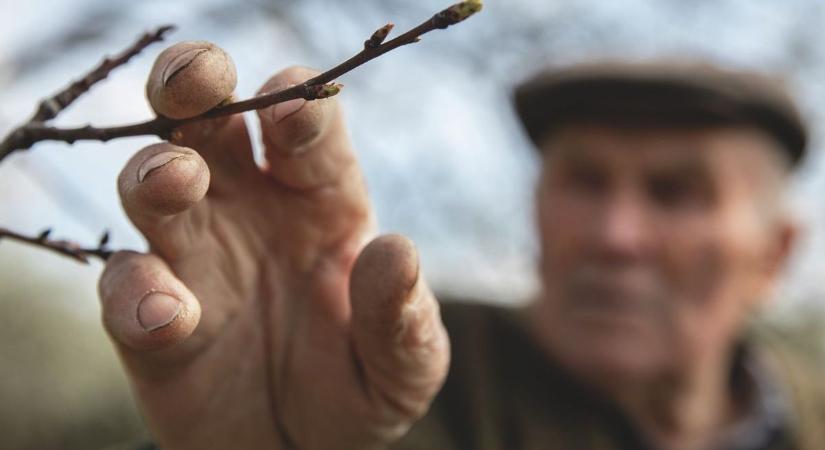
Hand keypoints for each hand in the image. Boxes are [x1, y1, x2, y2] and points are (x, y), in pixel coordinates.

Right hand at [97, 59, 449, 449]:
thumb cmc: (361, 392)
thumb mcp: (404, 368)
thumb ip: (402, 318)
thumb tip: (396, 250)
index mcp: (322, 200)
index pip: (306, 130)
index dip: (299, 106)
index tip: (293, 107)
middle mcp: (251, 210)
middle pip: (213, 121)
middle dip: (198, 85)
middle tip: (197, 77)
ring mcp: (196, 259)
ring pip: (153, 184)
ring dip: (156, 172)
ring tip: (176, 181)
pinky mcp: (150, 320)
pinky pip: (126, 286)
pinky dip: (135, 293)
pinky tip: (167, 316)